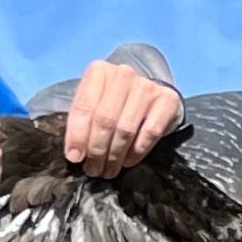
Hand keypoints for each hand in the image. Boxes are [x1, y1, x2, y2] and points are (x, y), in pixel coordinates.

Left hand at [58, 58, 183, 177]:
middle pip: (105, 119)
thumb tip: (75, 155)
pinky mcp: (167, 100)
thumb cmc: (114, 102)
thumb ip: (81, 123)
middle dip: (96, 150)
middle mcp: (123, 74)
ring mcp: (147, 86)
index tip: (75, 158)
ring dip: (115, 155)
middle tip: (93, 169)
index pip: (84, 107)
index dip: (77, 135)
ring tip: (108, 170)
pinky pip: (150, 133)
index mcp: (99, 71)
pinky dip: (137, 152)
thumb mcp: (92, 104)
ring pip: (126, 129)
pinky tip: (128, 161)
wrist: (149, 94)